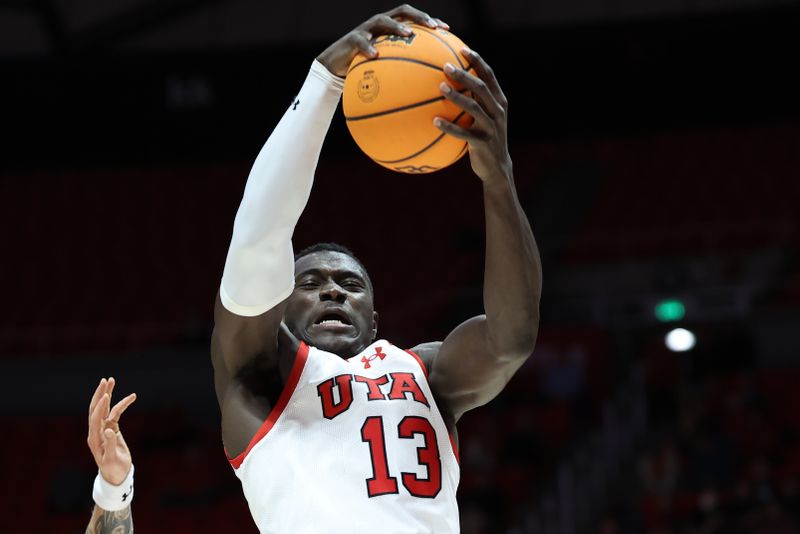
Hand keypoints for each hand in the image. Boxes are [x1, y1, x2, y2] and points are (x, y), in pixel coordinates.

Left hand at [87, 377, 136, 485]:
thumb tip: (108, 430)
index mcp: (94, 438)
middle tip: (105, 380)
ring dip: (108, 394)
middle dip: (100, 394)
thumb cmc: (113, 469)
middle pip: (96, 408)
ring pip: (104, 408)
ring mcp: (104, 428)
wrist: (116, 475)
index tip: (107, 396)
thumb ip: (109, 444)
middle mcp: (96, 430)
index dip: (100, 407)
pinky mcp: (112, 428)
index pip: (95, 418)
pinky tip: (131, 397)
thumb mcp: (111, 459)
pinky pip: (116, 413)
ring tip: (112, 380)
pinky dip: (122, 404)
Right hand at [316, 4, 448, 76]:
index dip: (430, 20)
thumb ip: (402, 67)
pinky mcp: (352, 38)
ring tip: (408, 34)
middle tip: (432, 27)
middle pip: (402, 11)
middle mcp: (380, 23)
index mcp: (391, 27)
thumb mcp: (385, 66)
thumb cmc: (365, 67)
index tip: (446, 29)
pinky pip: (361, 41)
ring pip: (383, 21)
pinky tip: (375, 55)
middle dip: (419, 17)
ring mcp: (366, 29)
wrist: (336, 65)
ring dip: (397, 26)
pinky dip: (368, 47)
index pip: (414, 18)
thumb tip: (425, 85)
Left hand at [435, 49, 512, 182]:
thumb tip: (450, 83)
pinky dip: (449, 127)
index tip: (463, 49)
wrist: (497, 168)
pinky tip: (435, 121)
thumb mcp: (484, 118)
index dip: (477, 61)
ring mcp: (491, 127)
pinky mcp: (483, 142)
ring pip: (474, 108)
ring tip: (440, 87)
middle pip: (482, 88)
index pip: (490, 76)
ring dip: (457, 96)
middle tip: (446, 66)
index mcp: (499, 102)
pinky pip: (464, 133)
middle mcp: (498, 112)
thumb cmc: (484, 138)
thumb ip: (475, 101)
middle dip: (465, 75)